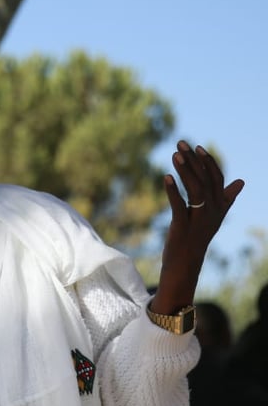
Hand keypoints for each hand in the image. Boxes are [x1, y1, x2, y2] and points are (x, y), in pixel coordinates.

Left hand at [154, 140, 244, 312]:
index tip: (197, 147)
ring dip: (185, 171)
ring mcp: (198, 219)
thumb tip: (241, 181)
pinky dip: (172, 190)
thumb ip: (226, 198)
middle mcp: (212, 211)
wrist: (186, 262)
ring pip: (196, 190)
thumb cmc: (197, 236)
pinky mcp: (183, 227)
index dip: (208, 162)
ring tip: (175, 155)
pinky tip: (165, 177)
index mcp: (219, 207)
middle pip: (206, 180)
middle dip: (194, 160)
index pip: (217, 179)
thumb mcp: (213, 216)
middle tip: (181, 143)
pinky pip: (179, 206)